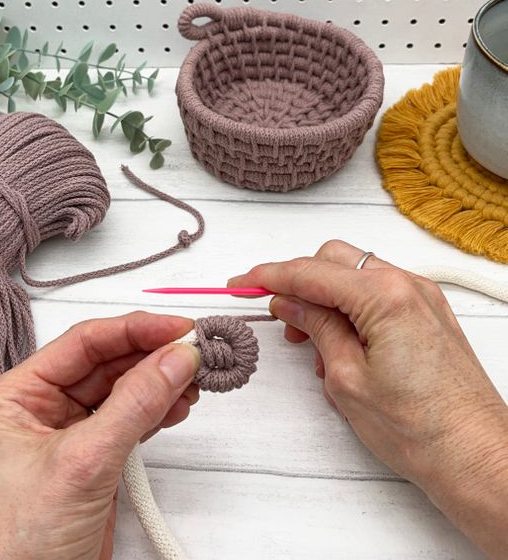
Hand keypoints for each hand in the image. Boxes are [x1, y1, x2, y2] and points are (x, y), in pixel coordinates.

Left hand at [0, 312, 199, 559]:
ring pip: (125, 389)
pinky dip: (160, 409)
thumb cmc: (23, 543)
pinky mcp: (97, 455)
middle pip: (109, 363)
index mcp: (18, 395)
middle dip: (154, 356)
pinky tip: (181, 404)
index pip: (85, 343)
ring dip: (162, 381)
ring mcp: (72, 431)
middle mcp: (43, 407)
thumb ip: (135, 404)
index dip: (135, 330)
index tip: (179, 328)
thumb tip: (178, 357)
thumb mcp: (83, 462)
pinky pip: (133, 417)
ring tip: (195, 380)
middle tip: (196, 352)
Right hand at [229, 240, 507, 559]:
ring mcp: (421, 298)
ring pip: (354, 275)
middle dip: (299, 282)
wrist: (474, 457)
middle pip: (334, 260)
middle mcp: (408, 286)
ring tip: (309, 341)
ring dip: (324, 298)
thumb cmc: (419, 428)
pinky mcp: (426, 314)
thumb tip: (288, 302)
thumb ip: (315, 327)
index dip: (268, 276)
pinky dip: (349, 307)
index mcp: (385, 296)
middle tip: (276, 314)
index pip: (311, 272)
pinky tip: (339, 344)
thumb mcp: (346, 377)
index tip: (242, 283)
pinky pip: (376, 294)